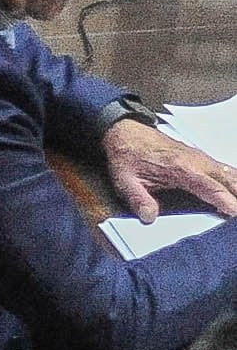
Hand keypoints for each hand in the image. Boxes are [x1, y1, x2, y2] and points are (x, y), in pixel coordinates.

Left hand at [107, 114, 236, 224]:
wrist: (124, 131)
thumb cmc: (126, 154)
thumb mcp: (124, 179)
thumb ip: (138, 199)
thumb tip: (149, 217)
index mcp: (180, 167)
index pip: (210, 187)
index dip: (225, 200)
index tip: (235, 212)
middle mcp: (196, 162)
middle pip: (229, 181)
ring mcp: (202, 159)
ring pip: (231, 175)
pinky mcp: (202, 159)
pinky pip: (227, 171)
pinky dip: (236, 182)